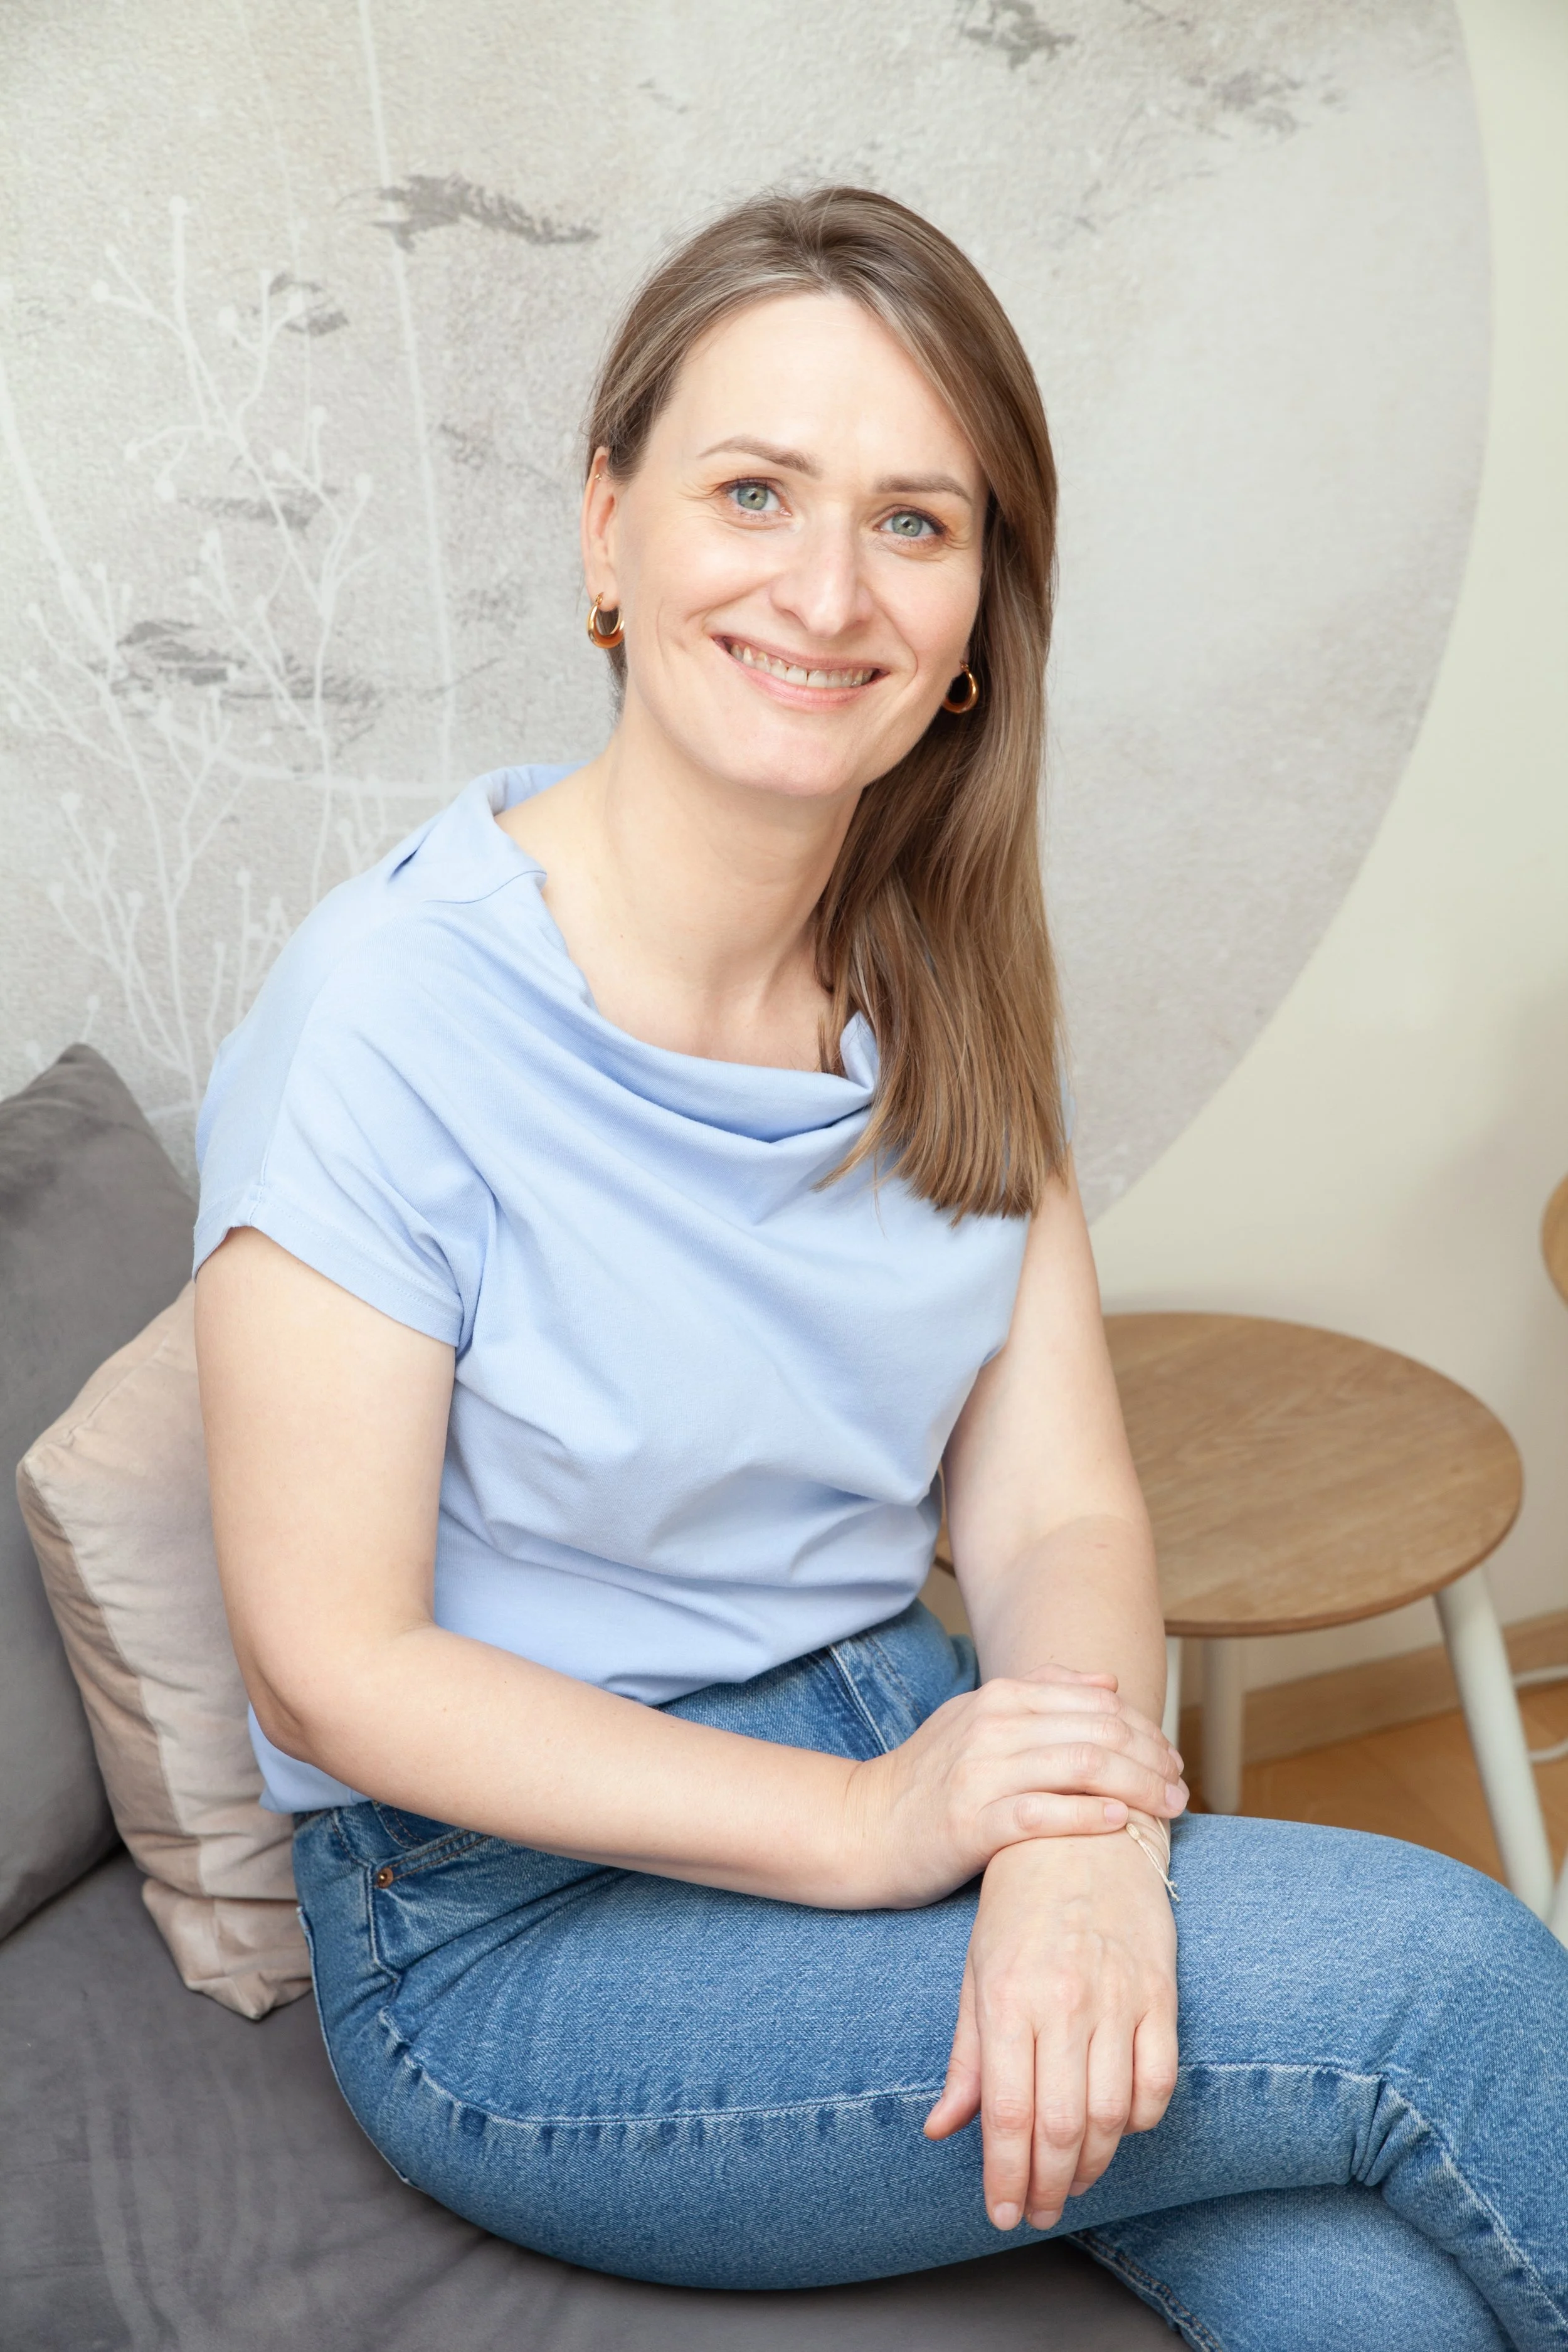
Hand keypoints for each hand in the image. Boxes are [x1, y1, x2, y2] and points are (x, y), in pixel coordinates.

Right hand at [840, 1669, 1185, 1909]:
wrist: (862, 1826)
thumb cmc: (929, 1779)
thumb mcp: (977, 1720)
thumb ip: (1041, 1695)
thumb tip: (1109, 1683)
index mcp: (1000, 1697)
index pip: (1095, 1703)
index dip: (1144, 1729)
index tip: (1171, 1758)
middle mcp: (993, 1726)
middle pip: (1098, 1733)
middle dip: (1151, 1758)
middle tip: (1181, 1787)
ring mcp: (981, 1773)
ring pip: (1081, 1767)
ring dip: (1137, 1786)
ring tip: (1168, 1807)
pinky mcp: (971, 1824)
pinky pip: (1042, 1815)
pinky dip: (1087, 1816)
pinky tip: (1119, 1822)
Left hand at [923, 1828, 1178, 2230]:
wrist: (1084, 1829)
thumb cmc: (1018, 1900)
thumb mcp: (977, 1969)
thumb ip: (965, 2055)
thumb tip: (941, 2130)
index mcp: (1006, 1996)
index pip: (1007, 2114)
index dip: (1005, 2175)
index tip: (1001, 2212)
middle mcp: (1062, 2002)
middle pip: (1061, 2127)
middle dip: (1048, 2185)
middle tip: (1039, 2212)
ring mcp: (1117, 1998)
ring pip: (1112, 2116)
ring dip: (1093, 2166)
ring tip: (1074, 2183)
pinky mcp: (1159, 1993)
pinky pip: (1158, 2081)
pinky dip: (1140, 2121)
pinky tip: (1118, 2130)